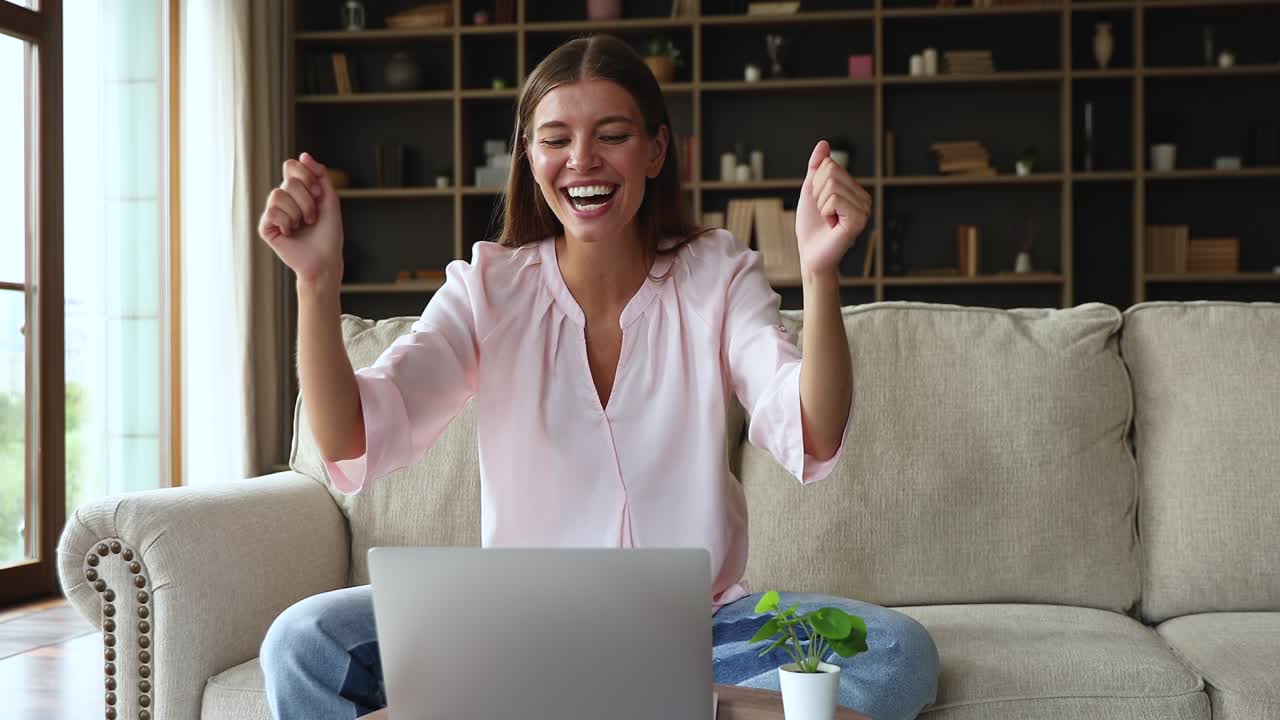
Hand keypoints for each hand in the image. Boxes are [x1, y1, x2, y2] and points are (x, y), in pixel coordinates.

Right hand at [257, 152, 344, 287]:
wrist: (325, 259)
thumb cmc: (329, 232)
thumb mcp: (329, 198)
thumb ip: (320, 175)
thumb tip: (303, 155)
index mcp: (296, 190)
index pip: (290, 166)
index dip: (306, 176)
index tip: (318, 193)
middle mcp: (282, 199)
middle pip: (288, 182)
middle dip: (307, 200)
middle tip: (313, 217)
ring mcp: (272, 212)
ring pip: (277, 195)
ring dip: (298, 212)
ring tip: (303, 225)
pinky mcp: (266, 227)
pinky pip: (271, 212)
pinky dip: (287, 222)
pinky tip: (290, 233)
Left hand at [795, 140, 870, 276]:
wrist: (810, 254)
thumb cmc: (811, 226)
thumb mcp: (811, 190)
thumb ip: (816, 167)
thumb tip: (824, 143)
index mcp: (855, 189)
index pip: (829, 164)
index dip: (815, 183)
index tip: (820, 203)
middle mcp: (864, 197)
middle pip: (831, 172)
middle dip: (817, 193)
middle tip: (824, 213)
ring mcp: (864, 209)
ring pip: (832, 185)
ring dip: (821, 204)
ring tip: (828, 220)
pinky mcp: (858, 219)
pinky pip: (835, 199)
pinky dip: (826, 211)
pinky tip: (833, 225)